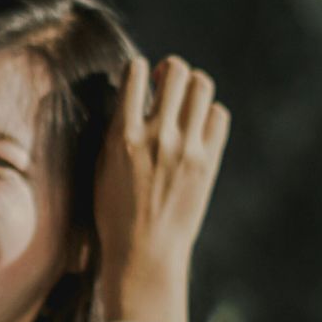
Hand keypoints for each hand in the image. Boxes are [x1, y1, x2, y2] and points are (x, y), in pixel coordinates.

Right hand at [93, 55, 229, 321]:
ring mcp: (186, 148)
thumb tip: (132, 99)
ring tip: (184, 100)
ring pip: (202, 87)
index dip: (139, 68)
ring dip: (192, 86)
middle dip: (171, 70)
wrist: (145, 252)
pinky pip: (219, 116)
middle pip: (177, 71)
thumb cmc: (115, 213)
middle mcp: (157, 136)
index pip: (135, 73)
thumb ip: (117, 130)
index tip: (140, 77)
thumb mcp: (102, 168)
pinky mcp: (208, 162)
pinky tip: (198, 127)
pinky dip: (209, 114)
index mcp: (123, 135)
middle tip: (166, 83)